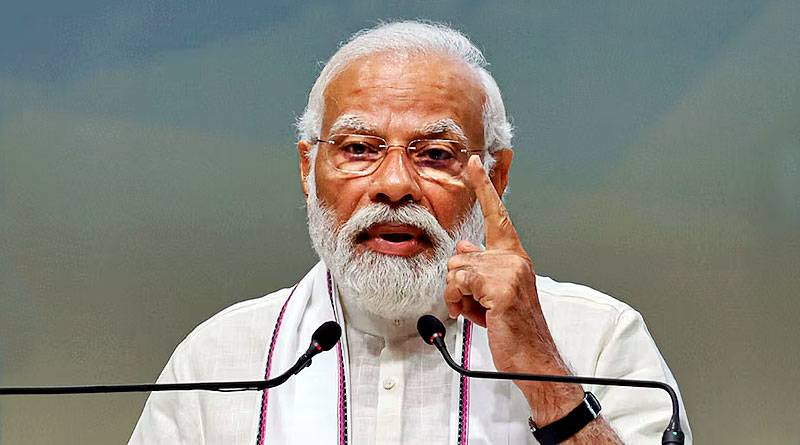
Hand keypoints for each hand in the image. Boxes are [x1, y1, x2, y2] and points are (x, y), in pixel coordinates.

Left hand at [444, 155, 583, 423]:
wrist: (534, 358)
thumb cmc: (513, 328)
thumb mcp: (493, 293)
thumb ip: (480, 268)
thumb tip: (465, 248)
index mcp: (514, 256)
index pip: (497, 215)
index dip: (484, 187)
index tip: (473, 162)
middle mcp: (514, 258)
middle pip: (460, 257)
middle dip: (460, 287)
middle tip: (481, 307)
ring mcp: (510, 271)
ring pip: (457, 271)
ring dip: (461, 298)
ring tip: (483, 313)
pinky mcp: (503, 287)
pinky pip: (460, 285)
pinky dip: (462, 304)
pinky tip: (482, 316)